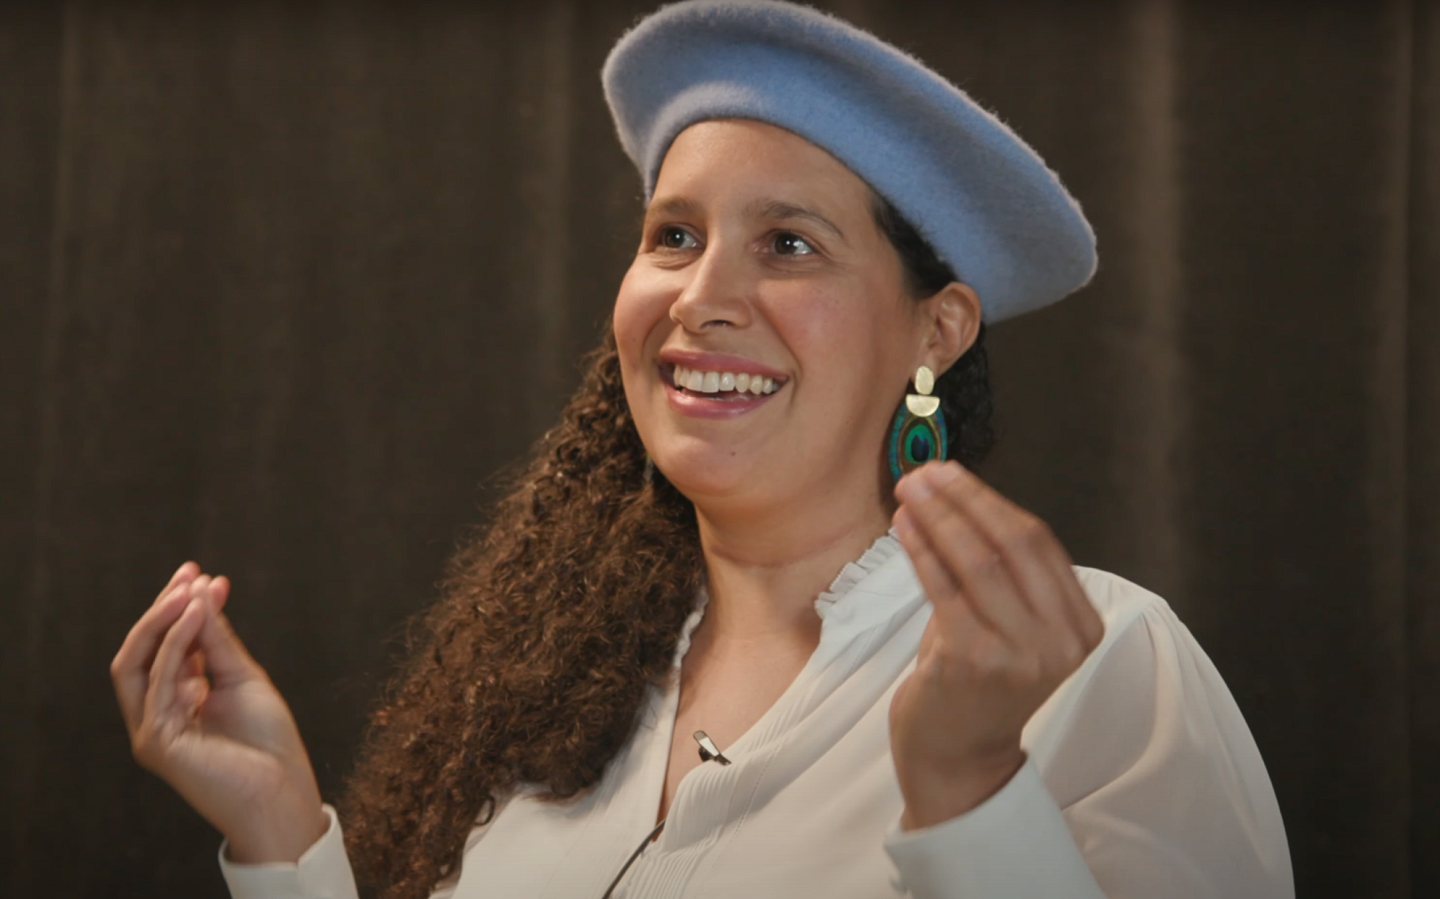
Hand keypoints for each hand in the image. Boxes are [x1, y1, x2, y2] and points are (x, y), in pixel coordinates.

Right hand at [110, 562, 328, 862]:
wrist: (280, 791)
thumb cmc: (266, 741)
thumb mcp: (242, 677)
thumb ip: (217, 641)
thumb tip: (202, 590)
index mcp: (174, 701)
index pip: (163, 646)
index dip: (180, 608)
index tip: (203, 574)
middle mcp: (155, 715)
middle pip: (139, 652)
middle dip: (162, 609)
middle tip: (189, 573)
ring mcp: (151, 731)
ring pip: (137, 664)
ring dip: (164, 621)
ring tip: (190, 589)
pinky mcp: (156, 743)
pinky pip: (157, 685)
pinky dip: (173, 647)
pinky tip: (195, 616)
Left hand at [889, 462, 1102, 829]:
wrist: (960, 755)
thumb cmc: (978, 681)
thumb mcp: (1012, 625)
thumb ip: (1004, 571)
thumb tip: (957, 493)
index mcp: (1081, 625)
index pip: (1039, 542)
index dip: (991, 501)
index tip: (953, 473)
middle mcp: (1059, 640)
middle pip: (1013, 543)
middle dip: (964, 499)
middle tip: (925, 472)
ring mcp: (1019, 652)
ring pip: (977, 560)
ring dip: (937, 517)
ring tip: (908, 491)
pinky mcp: (973, 660)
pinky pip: (943, 588)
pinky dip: (921, 550)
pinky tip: (903, 527)